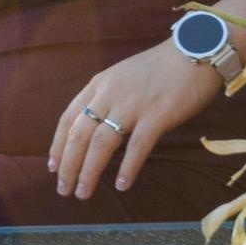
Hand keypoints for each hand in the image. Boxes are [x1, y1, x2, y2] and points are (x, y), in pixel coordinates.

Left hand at [48, 40, 220, 197]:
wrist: (194, 52)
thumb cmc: (157, 68)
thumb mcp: (120, 77)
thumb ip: (105, 99)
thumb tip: (93, 128)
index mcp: (97, 85)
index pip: (68, 119)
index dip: (57, 144)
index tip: (52, 166)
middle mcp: (109, 95)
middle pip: (79, 135)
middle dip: (68, 165)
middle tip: (63, 189)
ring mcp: (132, 105)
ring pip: (101, 143)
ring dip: (89, 171)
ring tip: (83, 192)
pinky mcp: (158, 115)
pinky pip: (137, 146)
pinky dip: (128, 167)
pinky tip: (121, 185)